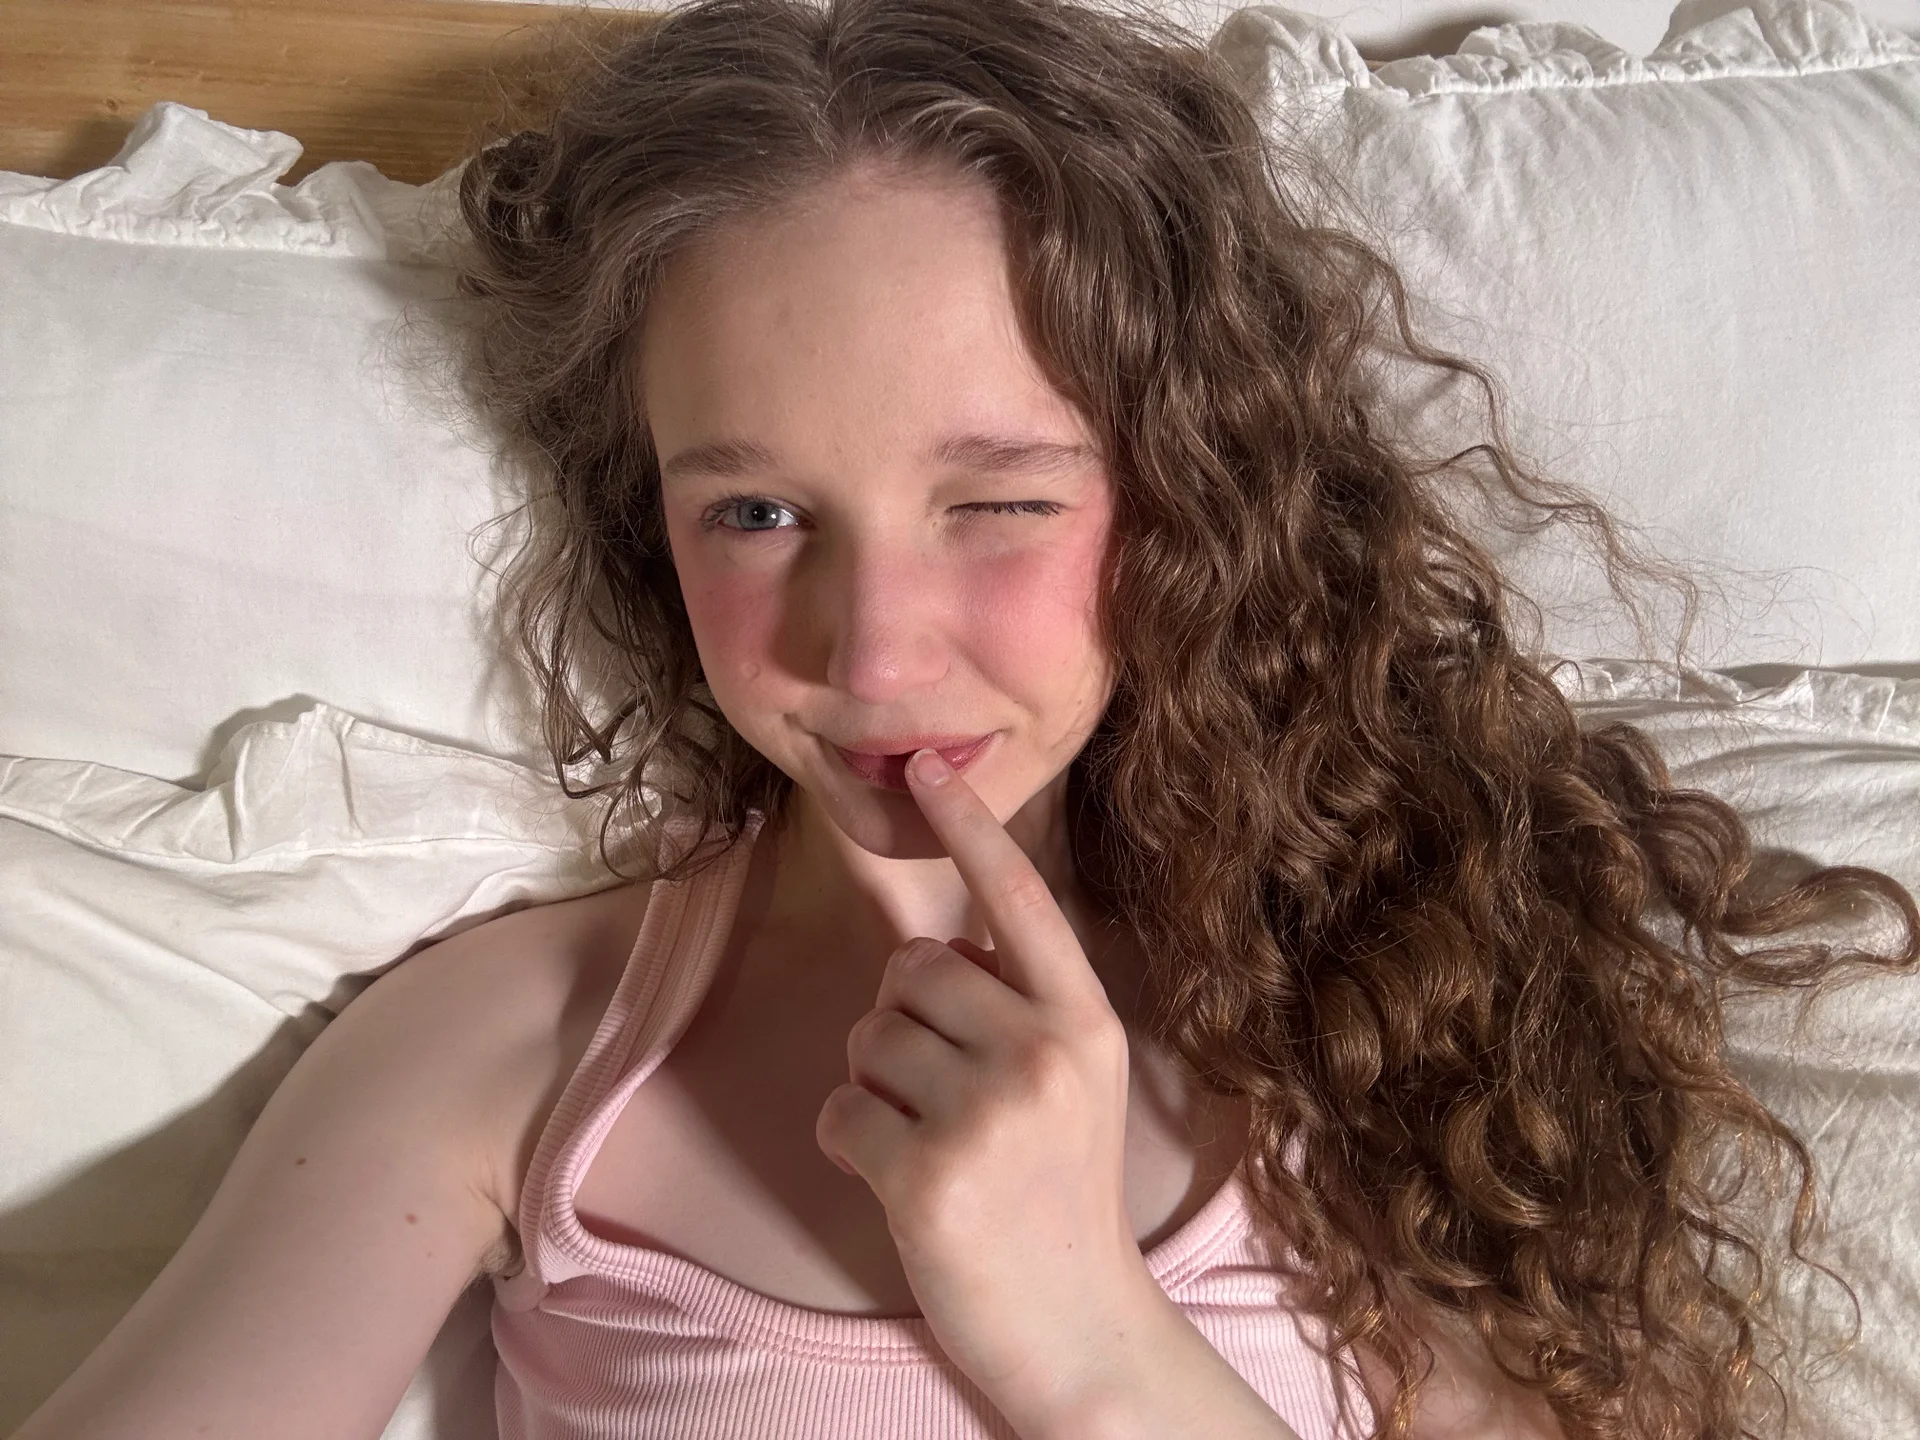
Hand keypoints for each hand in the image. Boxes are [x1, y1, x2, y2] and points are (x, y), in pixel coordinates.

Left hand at [814, 746, 1150, 1430]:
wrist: (1080, 1328)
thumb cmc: (1063, 1199)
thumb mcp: (1076, 1085)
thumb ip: (1023, 1008)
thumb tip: (945, 949)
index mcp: (1084, 1021)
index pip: (1019, 900)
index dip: (968, 828)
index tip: (924, 768)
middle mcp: (1042, 1051)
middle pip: (912, 971)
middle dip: (905, 1021)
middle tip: (946, 1096)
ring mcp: (985, 1112)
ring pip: (867, 1036)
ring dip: (878, 1087)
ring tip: (934, 1146)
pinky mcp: (925, 1172)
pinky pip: (840, 1110)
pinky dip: (853, 1144)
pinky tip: (903, 1184)